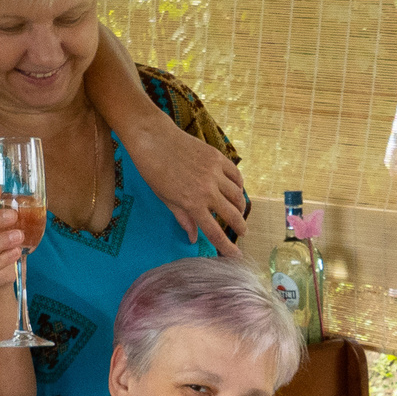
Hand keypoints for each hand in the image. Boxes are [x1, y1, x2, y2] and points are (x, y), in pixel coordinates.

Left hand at [121, 113, 247, 249]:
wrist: (154, 139)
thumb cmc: (154, 171)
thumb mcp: (166, 199)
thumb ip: (183, 218)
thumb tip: (193, 237)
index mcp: (192, 204)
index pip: (214, 231)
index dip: (226, 247)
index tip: (236, 256)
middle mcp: (208, 190)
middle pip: (232, 215)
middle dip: (240, 227)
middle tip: (243, 233)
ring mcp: (215, 173)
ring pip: (238, 195)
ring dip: (241, 207)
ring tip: (239, 212)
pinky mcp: (218, 158)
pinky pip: (236, 176)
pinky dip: (239, 185)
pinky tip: (237, 190)